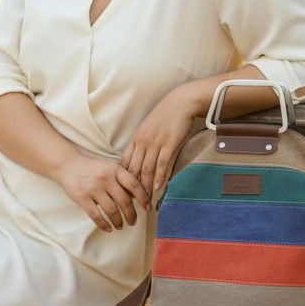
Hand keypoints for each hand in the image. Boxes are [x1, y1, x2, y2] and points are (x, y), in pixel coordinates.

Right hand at [58, 154, 150, 232]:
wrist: (68, 166)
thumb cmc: (94, 169)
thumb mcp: (110, 167)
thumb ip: (123, 179)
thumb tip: (139, 198)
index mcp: (115, 169)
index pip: (134, 185)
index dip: (143, 198)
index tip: (148, 208)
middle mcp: (105, 178)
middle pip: (124, 201)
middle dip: (131, 214)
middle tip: (133, 222)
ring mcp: (93, 188)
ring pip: (112, 210)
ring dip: (118, 221)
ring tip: (121, 226)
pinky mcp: (83, 198)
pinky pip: (96, 216)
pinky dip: (104, 224)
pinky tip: (109, 228)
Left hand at [120, 85, 198, 201]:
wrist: (180, 102)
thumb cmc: (165, 116)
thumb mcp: (148, 128)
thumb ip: (142, 143)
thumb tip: (140, 159)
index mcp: (136, 139)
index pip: (125, 163)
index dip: (123, 180)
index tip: (124, 193)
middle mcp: (143, 142)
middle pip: (134, 170)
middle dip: (132, 188)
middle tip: (133, 203)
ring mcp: (155, 143)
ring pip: (146, 170)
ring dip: (146, 187)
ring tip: (146, 201)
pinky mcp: (169, 143)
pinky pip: (162, 163)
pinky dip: (159, 177)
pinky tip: (158, 187)